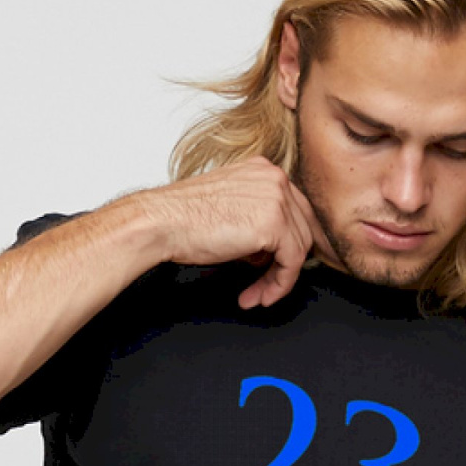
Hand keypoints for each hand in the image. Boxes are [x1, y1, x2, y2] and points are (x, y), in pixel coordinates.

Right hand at [133, 157, 322, 309]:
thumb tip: (269, 249)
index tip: (271, 267)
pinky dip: (279, 285)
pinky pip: (292, 263)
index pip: (294, 210)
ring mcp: (277, 199)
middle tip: (265, 286)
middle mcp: (274, 178)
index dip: (286, 244)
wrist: (163, 222)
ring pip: (300, 248)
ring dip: (279, 279)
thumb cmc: (184, 218)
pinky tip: (260, 295)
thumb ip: (255, 218)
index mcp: (263, 170)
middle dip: (285, 263)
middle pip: (302, 228)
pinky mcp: (274, 224)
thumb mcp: (229, 208)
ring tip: (258, 294)